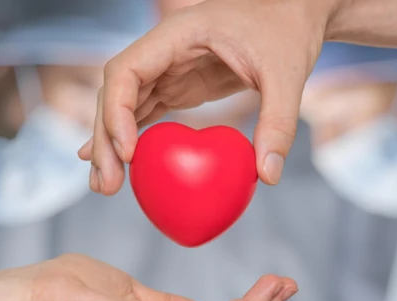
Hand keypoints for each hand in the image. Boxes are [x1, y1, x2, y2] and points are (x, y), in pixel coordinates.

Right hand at [79, 0, 336, 193]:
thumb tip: (268, 176)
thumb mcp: (288, 72)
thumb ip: (279, 121)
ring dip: (112, 145)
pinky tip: (120, 165)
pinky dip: (130, 140)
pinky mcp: (177, 86)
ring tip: (106, 186)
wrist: (291, 12)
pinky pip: (144, 113)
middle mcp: (162, 51)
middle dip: (105, 139)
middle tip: (108, 185)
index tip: (129, 152)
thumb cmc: (288, 29)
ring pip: (123, 107)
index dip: (117, 111)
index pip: (126, 71)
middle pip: (114, 94)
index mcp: (177, 35)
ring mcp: (166, 69)